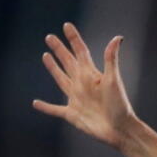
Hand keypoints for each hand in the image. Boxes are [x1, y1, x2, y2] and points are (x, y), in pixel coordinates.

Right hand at [32, 22, 134, 148]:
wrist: (121, 129)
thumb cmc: (120, 106)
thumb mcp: (113, 80)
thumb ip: (111, 59)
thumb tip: (117, 38)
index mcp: (91, 75)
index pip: (80, 52)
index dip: (74, 39)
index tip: (67, 26)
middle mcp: (82, 84)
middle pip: (68, 62)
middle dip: (60, 50)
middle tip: (50, 37)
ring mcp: (76, 99)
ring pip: (61, 80)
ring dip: (53, 68)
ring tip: (46, 56)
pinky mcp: (72, 114)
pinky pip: (55, 110)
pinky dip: (45, 107)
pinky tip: (35, 103)